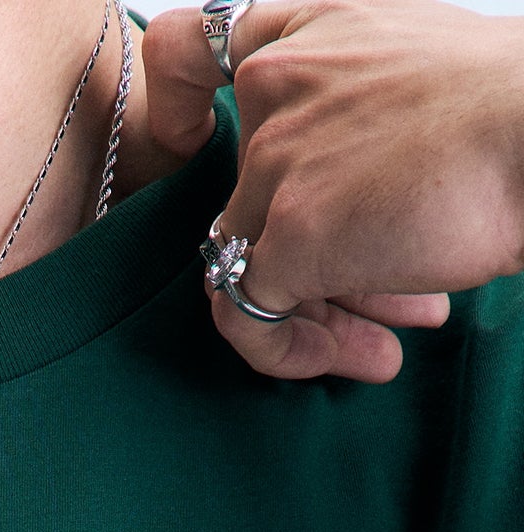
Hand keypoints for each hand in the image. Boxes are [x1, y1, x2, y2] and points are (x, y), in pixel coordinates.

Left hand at [141, 0, 523, 379]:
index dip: (179, 102)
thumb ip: (354, 115)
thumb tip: (339, 209)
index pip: (195, 50)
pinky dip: (288, 349)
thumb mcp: (417, 76)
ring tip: (384, 343)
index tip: (190, 141)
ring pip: (246, 257)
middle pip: (248, 195)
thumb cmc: (511, 113)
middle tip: (377, 305)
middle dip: (308, 255)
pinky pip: (246, 310)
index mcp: (309, 28)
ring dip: (315, 312)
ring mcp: (275, 161)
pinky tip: (368, 359)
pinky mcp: (289, 235)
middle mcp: (275, 85)